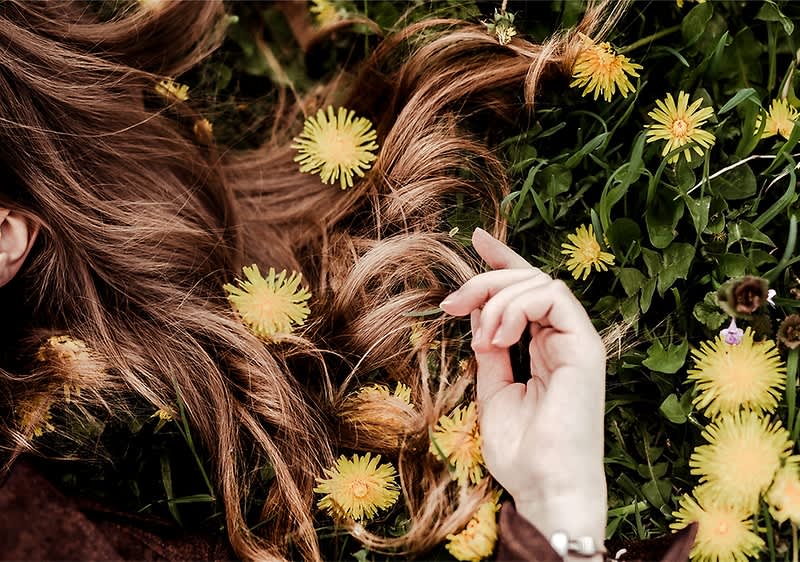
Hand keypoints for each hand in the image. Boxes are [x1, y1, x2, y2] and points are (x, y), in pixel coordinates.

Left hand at [440, 228, 606, 552]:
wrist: (545, 487)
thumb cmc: (522, 451)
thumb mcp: (493, 388)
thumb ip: (491, 348)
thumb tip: (478, 313)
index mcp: (546, 350)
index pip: (528, 292)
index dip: (504, 262)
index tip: (476, 240)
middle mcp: (564, 340)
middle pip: (528, 281)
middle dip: (485, 282)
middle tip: (451, 304)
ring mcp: (577, 341)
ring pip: (538, 283)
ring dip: (497, 300)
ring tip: (480, 339)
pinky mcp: (585, 346)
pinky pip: (551, 297)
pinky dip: (516, 308)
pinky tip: (498, 338)